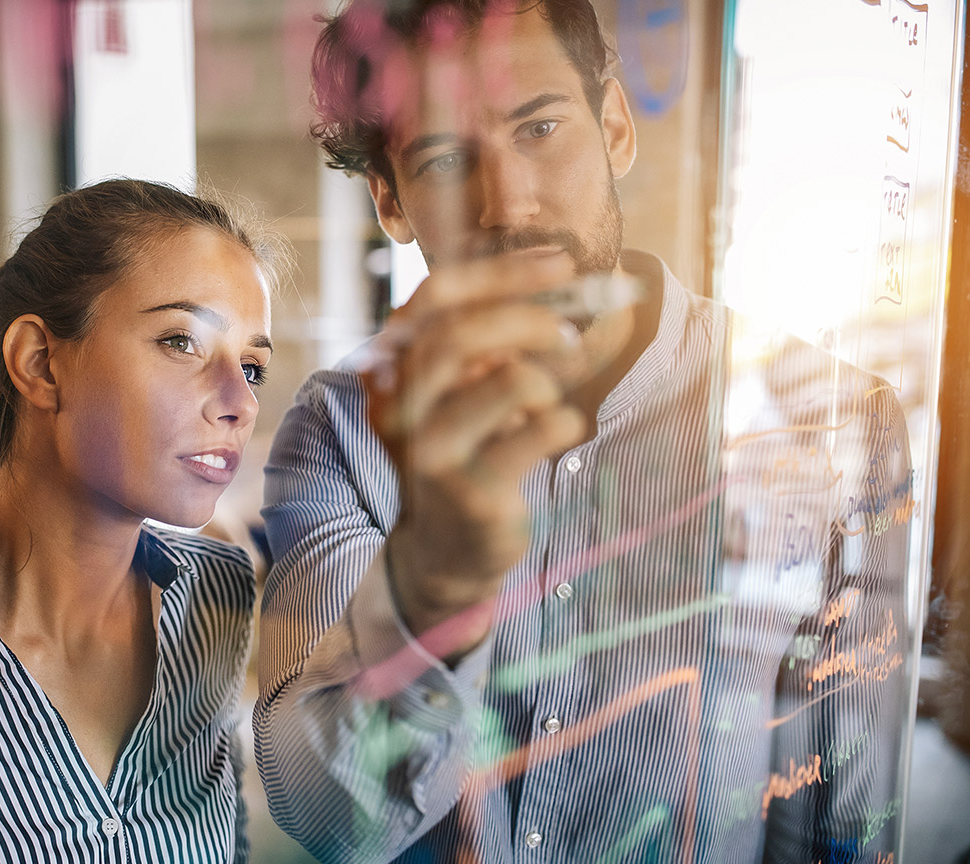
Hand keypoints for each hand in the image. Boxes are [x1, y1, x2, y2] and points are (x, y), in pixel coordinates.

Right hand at [360, 255, 587, 657]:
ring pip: (508, 380)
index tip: (559, 262)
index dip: (501, 273)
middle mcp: (396, 404)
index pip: (435, 296)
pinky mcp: (467, 488)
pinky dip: (563, 422)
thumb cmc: (466, 449)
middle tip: (568, 331)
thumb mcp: (465, 386)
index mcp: (391, 366)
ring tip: (548, 397)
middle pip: (463, 333)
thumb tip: (578, 282)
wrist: (446, 547)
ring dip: (546, 379)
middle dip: (530, 319)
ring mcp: (428, 449)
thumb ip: (497, 337)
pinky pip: (539, 431)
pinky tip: (556, 432)